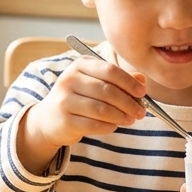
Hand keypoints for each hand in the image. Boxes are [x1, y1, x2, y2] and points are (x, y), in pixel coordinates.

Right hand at [17, 58, 146, 173]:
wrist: (49, 119)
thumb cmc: (79, 98)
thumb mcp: (96, 83)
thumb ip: (119, 80)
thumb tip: (141, 80)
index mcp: (80, 65)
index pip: (110, 70)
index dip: (129, 82)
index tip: (142, 92)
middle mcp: (69, 79)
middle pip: (107, 91)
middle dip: (129, 103)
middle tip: (141, 112)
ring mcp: (64, 100)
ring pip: (102, 109)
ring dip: (121, 116)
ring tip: (130, 120)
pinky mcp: (64, 120)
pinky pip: (94, 125)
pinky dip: (109, 126)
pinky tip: (114, 126)